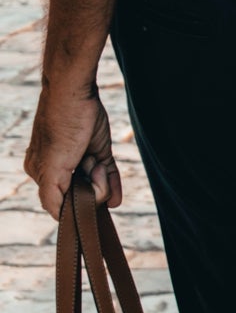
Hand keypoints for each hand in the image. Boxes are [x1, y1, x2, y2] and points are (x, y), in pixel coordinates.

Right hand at [25, 84, 121, 218]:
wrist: (76, 94)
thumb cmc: (60, 128)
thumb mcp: (51, 166)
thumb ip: (51, 195)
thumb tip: (60, 218)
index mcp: (41, 174)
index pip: (62, 205)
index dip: (78, 200)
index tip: (83, 181)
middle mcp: (60, 170)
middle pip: (81, 196)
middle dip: (92, 185)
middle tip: (88, 162)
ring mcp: (80, 161)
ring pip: (97, 184)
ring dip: (102, 178)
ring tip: (92, 157)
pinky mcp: (98, 151)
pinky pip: (107, 174)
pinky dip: (112, 185)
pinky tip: (116, 198)